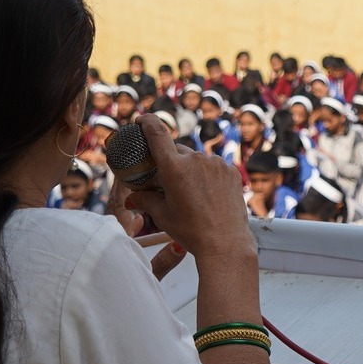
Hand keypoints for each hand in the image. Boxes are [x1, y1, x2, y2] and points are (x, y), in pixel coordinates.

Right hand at [119, 115, 255, 261]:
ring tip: (192, 195)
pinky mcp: (231, 171)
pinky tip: (208, 195)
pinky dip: (208, 176)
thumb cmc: (191, 231)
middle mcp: (196, 160)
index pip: (156, 133)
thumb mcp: (162, 215)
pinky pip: (214, 167)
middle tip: (169, 182)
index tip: (141, 120)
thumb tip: (131, 197)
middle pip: (177, 151)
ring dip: (191, 170)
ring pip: (197, 160)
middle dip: (171, 162)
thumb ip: (145, 200)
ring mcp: (216, 164)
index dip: (147, 122)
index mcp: (174, 168)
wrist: (226, 243)